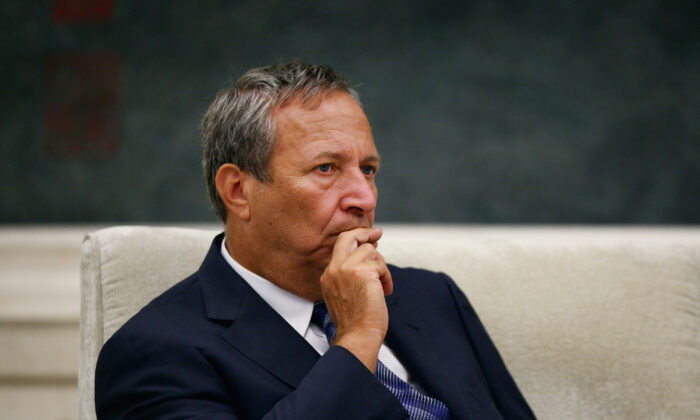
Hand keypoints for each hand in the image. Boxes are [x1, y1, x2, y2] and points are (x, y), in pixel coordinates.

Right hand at [319, 227, 392, 372]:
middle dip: (365, 232)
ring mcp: (347, 269)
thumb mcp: (343, 294)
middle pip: (348, 237)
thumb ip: (349, 275)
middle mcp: (334, 270)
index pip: (340, 247)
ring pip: (370, 251)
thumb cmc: (355, 321)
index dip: (356, 239)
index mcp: (328, 275)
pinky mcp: (363, 272)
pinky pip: (380, 265)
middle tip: (378, 233)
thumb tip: (368, 256)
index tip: (369, 237)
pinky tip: (385, 290)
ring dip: (381, 267)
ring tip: (382, 285)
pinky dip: (387, 277)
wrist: (358, 335)